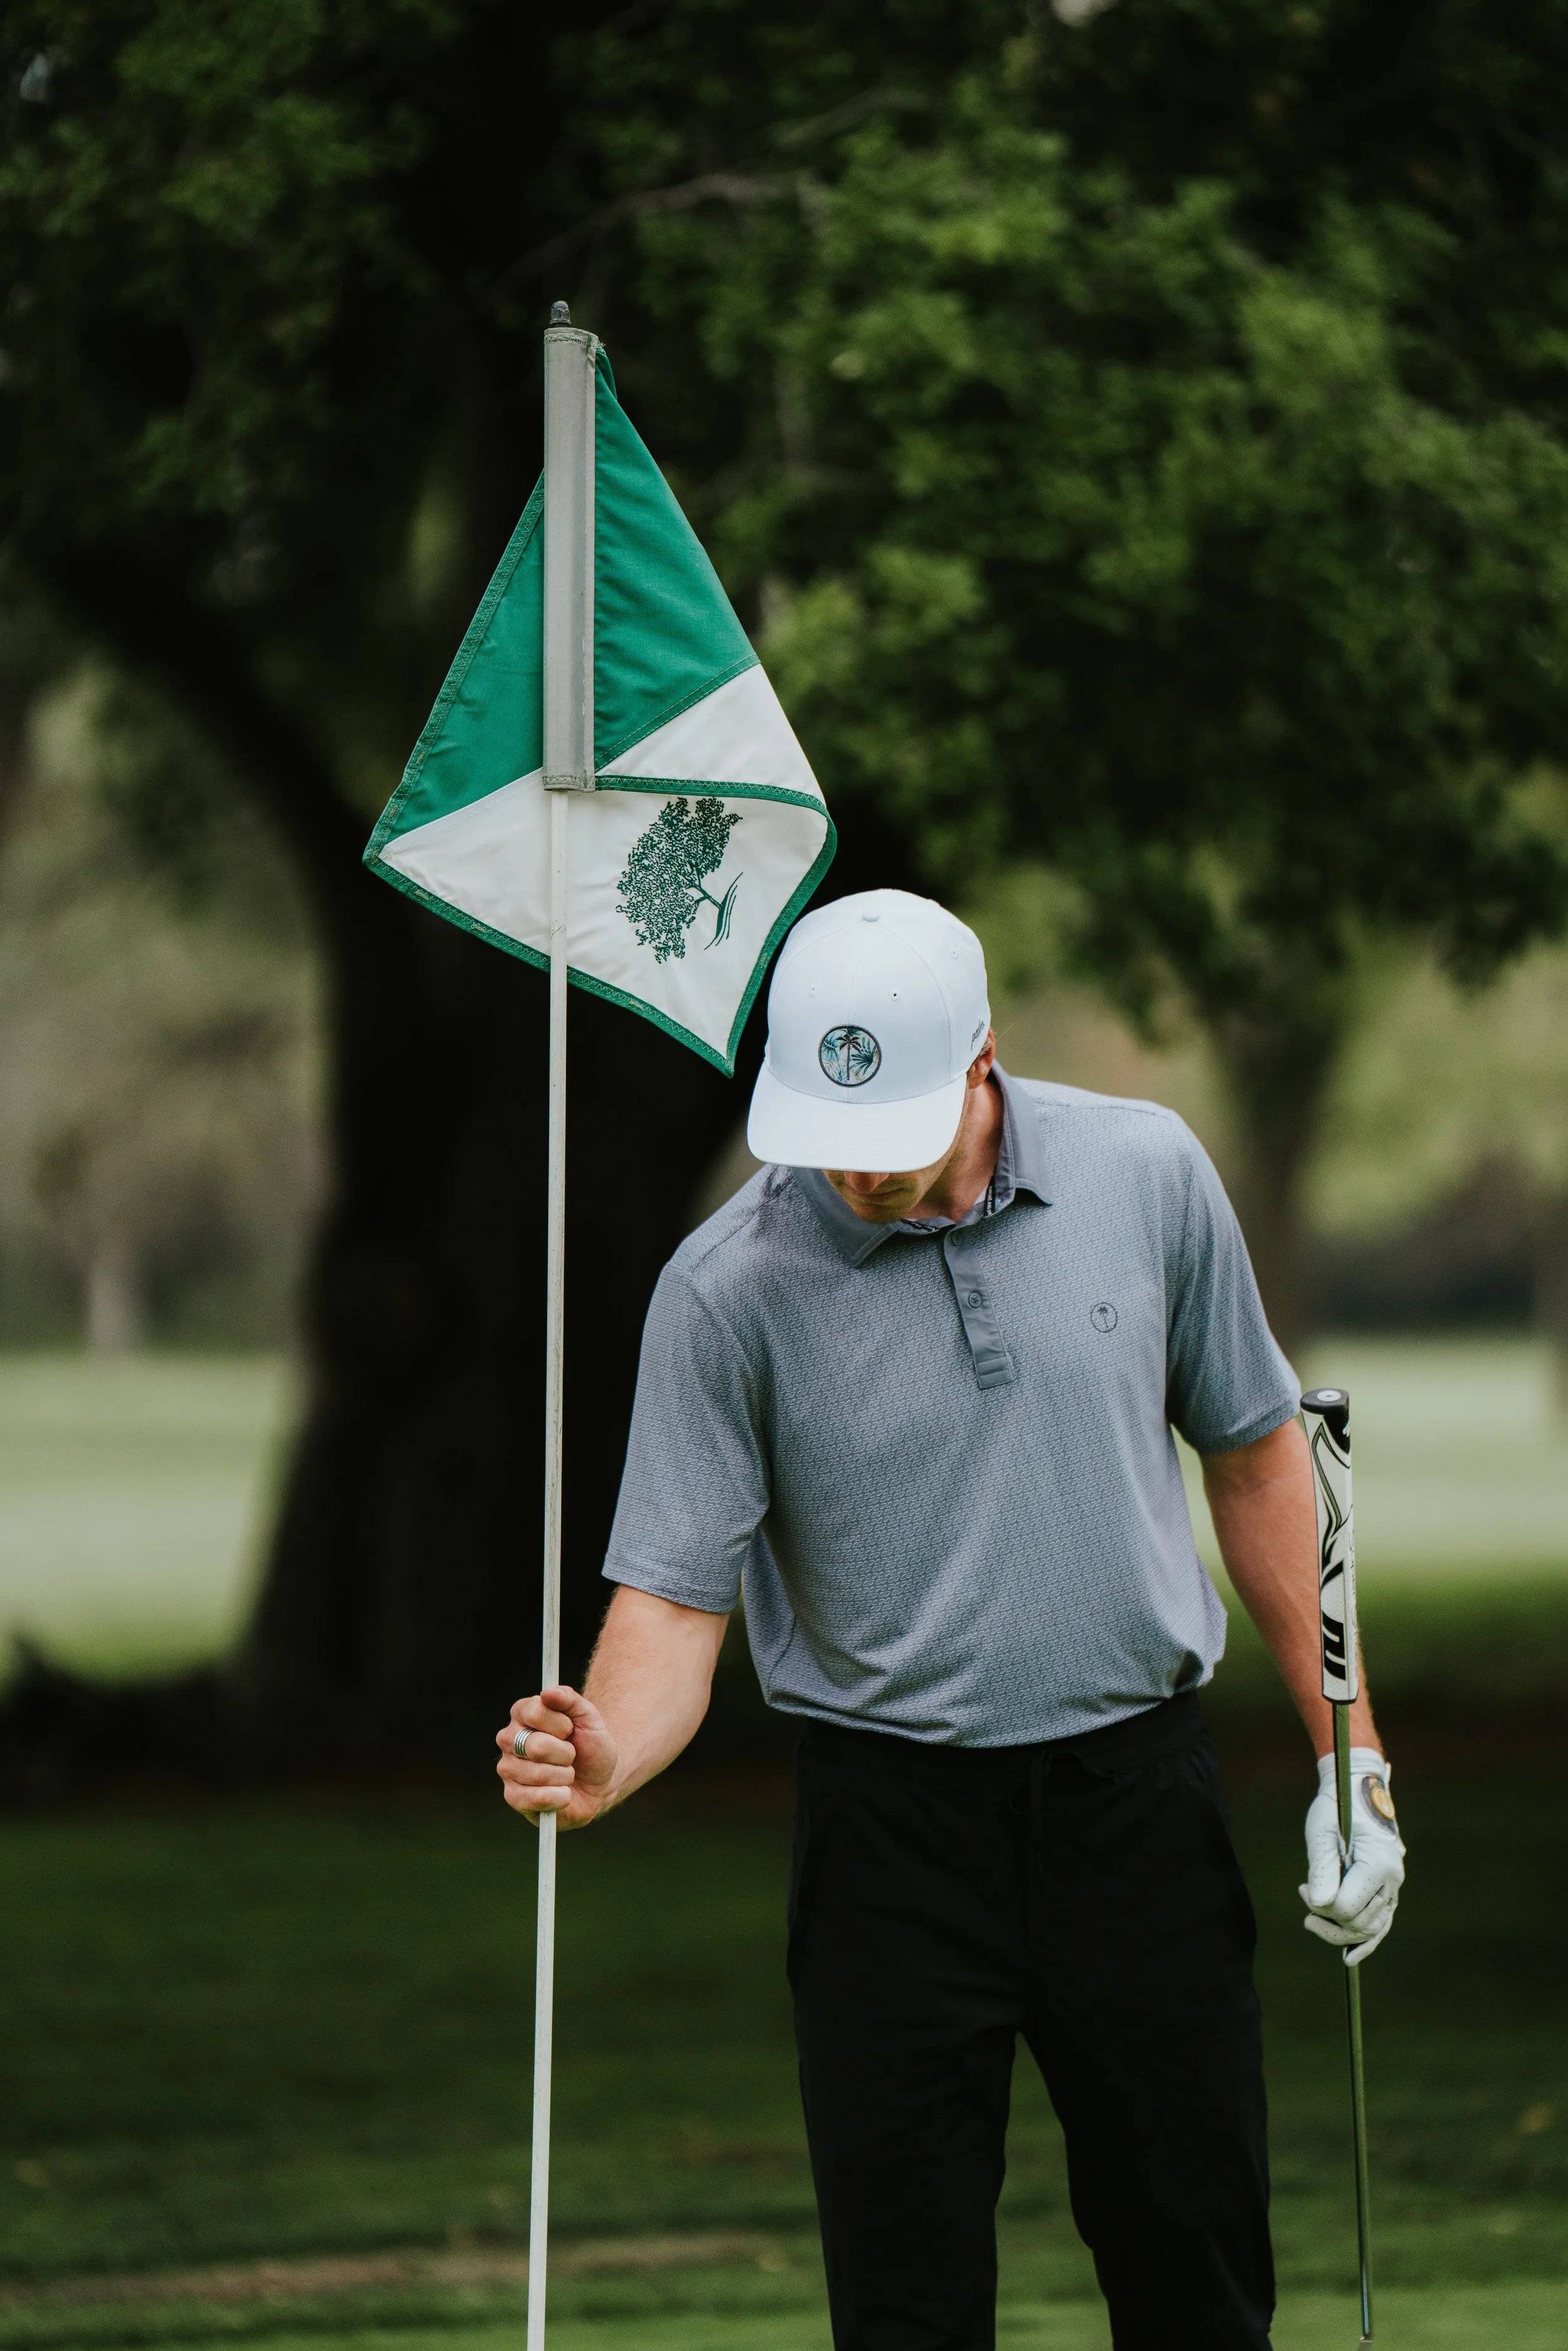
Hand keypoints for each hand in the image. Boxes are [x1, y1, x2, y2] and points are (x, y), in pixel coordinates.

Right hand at [496, 1685, 617, 1828]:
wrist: (599, 1780)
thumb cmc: (590, 1745)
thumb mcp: (588, 1716)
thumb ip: (569, 1699)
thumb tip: (548, 1692)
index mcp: (522, 1714)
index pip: (535, 1712)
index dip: (562, 1725)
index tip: (570, 1730)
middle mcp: (508, 1740)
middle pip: (537, 1746)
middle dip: (566, 1754)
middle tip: (571, 1755)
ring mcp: (508, 1769)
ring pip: (539, 1774)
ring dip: (565, 1776)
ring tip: (567, 1774)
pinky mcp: (513, 1797)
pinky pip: (536, 1798)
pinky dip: (560, 1797)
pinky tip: (563, 1793)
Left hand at [1301, 1748, 1404, 1965]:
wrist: (1357, 1792)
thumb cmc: (1337, 1808)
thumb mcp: (1322, 1832)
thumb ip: (1322, 1868)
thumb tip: (1319, 1904)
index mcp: (1378, 1864)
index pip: (1348, 1907)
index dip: (1321, 1906)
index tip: (1303, 1888)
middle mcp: (1392, 1880)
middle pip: (1359, 1922)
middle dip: (1327, 1919)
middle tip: (1304, 1894)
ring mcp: (1393, 1888)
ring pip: (1370, 1928)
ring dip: (1340, 1931)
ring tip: (1312, 1919)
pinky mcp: (1388, 1892)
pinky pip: (1380, 1925)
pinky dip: (1365, 1942)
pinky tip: (1349, 1958)